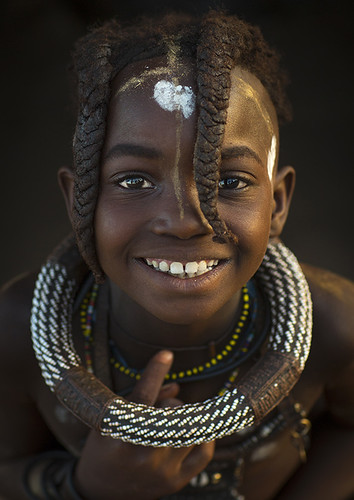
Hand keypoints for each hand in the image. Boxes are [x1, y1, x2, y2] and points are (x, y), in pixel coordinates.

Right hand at [74, 351, 214, 499]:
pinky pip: (203, 453)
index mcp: (118, 435)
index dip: (155, 372)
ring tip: (176, 420)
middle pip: (172, 414)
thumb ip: (141, 398)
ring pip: (191, 430)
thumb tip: (177, 386)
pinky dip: (205, 436)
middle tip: (167, 406)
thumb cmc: (104, 447)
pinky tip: (194, 430)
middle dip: (173, 404)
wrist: (100, 493)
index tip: (166, 354)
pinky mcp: (175, 482)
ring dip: (187, 418)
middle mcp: (141, 455)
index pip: (142, 396)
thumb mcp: (111, 419)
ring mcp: (160, 471)